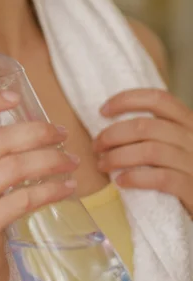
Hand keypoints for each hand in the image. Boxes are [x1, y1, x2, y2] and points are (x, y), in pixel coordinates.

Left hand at [93, 88, 192, 216]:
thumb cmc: (185, 168)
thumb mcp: (178, 141)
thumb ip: (157, 128)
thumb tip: (112, 118)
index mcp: (188, 120)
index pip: (157, 98)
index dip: (126, 100)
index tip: (103, 111)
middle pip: (145, 126)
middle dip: (113, 135)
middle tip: (96, 146)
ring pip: (149, 151)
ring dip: (118, 157)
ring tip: (103, 164)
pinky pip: (159, 178)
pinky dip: (135, 178)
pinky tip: (121, 181)